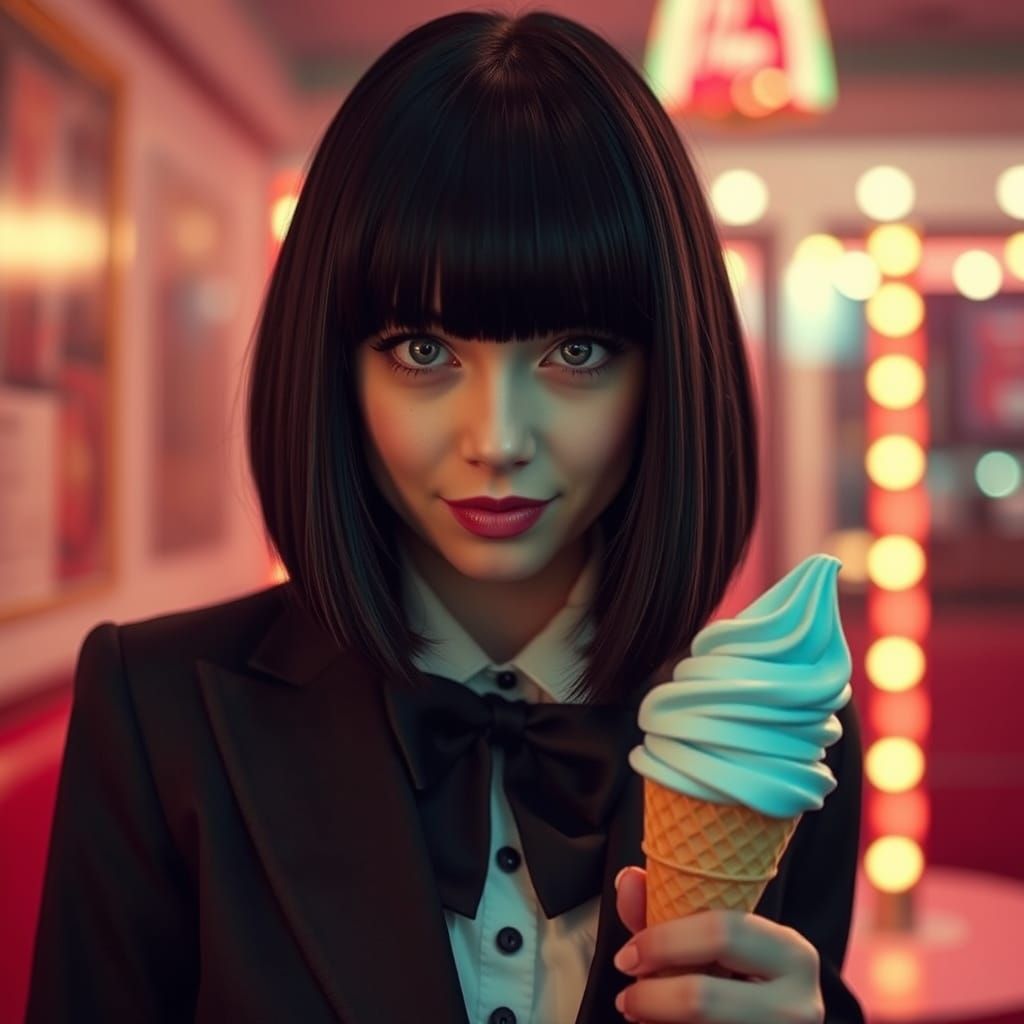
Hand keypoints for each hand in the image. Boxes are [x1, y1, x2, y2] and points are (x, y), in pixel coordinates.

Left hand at [612, 866, 823, 1022]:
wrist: (775, 1022)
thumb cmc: (741, 980)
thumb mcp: (717, 944)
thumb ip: (669, 911)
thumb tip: (628, 880)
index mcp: (790, 952)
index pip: (720, 933)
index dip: (662, 942)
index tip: (627, 955)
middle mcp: (799, 1004)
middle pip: (702, 998)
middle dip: (651, 996)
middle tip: (626, 998)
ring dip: (658, 1021)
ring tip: (640, 1016)